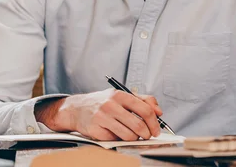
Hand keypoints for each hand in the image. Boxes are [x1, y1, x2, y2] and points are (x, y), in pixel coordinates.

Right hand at [36, 89, 162, 140]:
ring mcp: (102, 118)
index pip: (145, 110)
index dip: (154, 122)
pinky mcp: (95, 130)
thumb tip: (159, 111)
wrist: (76, 109)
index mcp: (120, 95)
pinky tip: (115, 133)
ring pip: (128, 135)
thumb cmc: (102, 102)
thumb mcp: (122, 95)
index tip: (157, 130)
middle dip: (147, 134)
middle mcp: (111, 105)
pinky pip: (115, 140)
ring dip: (134, 138)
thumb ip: (143, 100)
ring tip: (132, 135)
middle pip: (138, 125)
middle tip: (148, 136)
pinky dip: (119, 139)